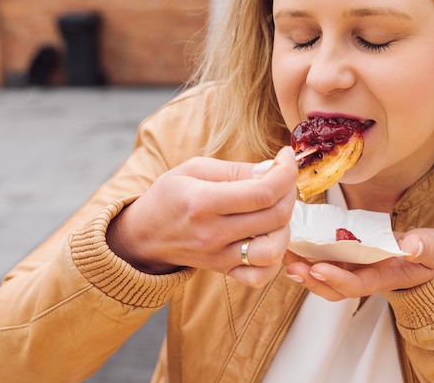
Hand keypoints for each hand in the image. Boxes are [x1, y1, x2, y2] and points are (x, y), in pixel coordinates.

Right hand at [106, 146, 298, 286]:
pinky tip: (269, 236)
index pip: (263, 192)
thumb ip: (235, 170)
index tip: (286, 157)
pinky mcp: (224, 270)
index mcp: (204, 202)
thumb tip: (272, 169)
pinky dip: (275, 259)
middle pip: (276, 217)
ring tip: (275, 209)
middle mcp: (214, 233)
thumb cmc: (169, 197)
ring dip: (285, 226)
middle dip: (290, 192)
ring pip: (274, 250)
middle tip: (282, 179)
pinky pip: (261, 276)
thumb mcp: (193, 169)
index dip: (286, 172)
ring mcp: (220, 256)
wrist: (143, 235)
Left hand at [283, 228, 433, 300]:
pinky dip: (305, 254)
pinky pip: (321, 258)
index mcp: (380, 277)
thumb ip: (425, 248)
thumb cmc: (427, 254)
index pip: (355, 285)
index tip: (319, 269)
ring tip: (284, 255)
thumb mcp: (432, 249)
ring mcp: (351, 268)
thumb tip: (412, 247)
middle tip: (290, 265)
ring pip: (322, 274)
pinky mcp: (345, 256)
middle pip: (330, 286)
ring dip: (302, 267)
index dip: (336, 279)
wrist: (422, 256)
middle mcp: (361, 276)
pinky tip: (291, 242)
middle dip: (310, 278)